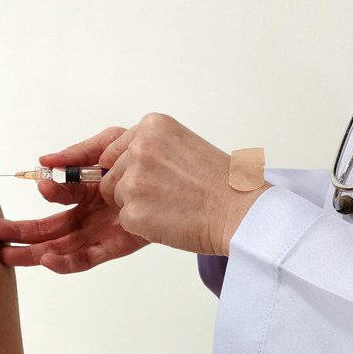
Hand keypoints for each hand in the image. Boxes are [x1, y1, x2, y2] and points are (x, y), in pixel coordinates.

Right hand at [0, 127, 149, 273]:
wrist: (200, 188)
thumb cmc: (159, 161)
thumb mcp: (117, 144)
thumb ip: (82, 152)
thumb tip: (45, 161)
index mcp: (91, 189)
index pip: (60, 194)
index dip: (47, 192)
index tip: (38, 185)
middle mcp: (93, 212)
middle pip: (52, 226)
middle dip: (23, 231)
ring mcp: (103, 231)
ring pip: (62, 245)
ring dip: (34, 250)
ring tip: (7, 254)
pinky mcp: (117, 247)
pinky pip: (87, 257)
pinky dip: (66, 261)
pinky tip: (47, 259)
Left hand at [96, 113, 269, 255]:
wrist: (240, 211)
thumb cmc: (222, 183)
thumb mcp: (185, 145)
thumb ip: (152, 148)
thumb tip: (121, 162)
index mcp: (153, 127)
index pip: (114, 149)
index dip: (123, 167)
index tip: (132, 174)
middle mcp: (140, 149)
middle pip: (113, 175)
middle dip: (131, 188)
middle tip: (166, 195)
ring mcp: (134, 181)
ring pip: (117, 198)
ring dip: (137, 206)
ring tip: (172, 206)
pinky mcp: (133, 212)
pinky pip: (126, 221)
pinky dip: (144, 226)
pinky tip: (171, 219)